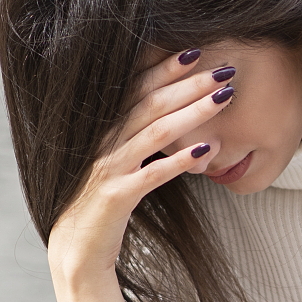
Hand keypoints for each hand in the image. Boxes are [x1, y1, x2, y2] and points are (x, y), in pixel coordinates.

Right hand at [46, 51, 235, 287]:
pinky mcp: (116, 197)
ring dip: (192, 112)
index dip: (164, 67)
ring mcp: (108, 168)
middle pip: (151, 103)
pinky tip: (207, 150)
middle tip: (224, 69)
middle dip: (189, 83)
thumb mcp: (119, 163)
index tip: (195, 51)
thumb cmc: (103, 203)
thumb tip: (170, 112)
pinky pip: (152, 174)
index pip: (136, 88)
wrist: (77, 250)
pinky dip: (180, 160)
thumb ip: (137, 137)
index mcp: (104, 130)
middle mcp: (104, 142)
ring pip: (155, 132)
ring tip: (224, 98)